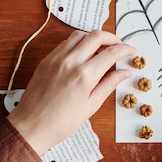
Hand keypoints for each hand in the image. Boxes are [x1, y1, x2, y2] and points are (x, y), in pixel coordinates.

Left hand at [7, 30, 135, 156]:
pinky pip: (65, 42)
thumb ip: (109, 84)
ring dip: (94, 37)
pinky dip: (78, 42)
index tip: (130, 50)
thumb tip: (124, 72)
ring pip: (80, 34)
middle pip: (96, 35)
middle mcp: (70, 62)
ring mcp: (56, 59)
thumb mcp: (91, 105)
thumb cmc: (59, 122)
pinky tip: (83, 54)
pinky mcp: (47, 60)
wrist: (31, 126)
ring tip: (101, 49)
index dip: (125, 49)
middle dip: (112, 38)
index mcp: (84, 76)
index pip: (111, 53)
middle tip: (118, 46)